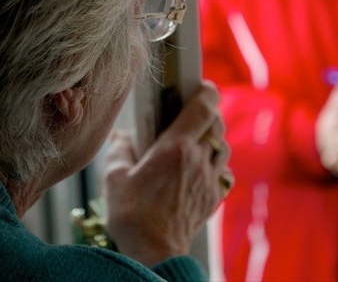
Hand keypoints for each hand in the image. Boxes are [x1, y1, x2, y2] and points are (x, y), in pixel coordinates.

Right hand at [100, 81, 231, 266]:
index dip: (205, 91)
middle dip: (208, 114)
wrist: (153, 253)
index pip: (203, 107)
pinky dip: (215, 163)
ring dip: (212, 139)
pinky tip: (199, 168)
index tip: (199, 86)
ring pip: (222, 147)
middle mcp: (198, 160)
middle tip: (191, 113)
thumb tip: (121, 137)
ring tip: (194, 141)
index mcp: (175, 148)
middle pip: (217, 124)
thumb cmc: (131, 216)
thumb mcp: (114, 178)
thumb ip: (119, 151)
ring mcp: (209, 179)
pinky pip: (223, 171)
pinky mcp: (213, 197)